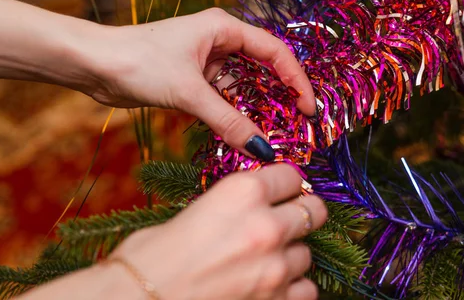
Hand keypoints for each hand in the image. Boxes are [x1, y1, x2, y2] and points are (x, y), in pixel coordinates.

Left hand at [86, 8, 315, 159]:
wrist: (94, 65)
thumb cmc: (140, 62)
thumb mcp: (189, 92)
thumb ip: (227, 121)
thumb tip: (262, 149)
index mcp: (224, 28)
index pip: (275, 52)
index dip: (296, 79)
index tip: (309, 109)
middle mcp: (219, 41)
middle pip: (262, 69)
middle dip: (280, 95)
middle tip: (298, 124)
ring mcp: (205, 61)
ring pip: (242, 86)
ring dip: (255, 108)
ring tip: (275, 134)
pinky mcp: (192, 79)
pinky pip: (223, 97)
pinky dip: (233, 114)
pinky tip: (243, 133)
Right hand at [108, 164, 327, 299]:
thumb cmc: (150, 256)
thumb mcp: (194, 212)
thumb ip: (231, 207)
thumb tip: (248, 209)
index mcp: (242, 192)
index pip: (292, 176)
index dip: (287, 183)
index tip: (283, 190)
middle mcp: (266, 225)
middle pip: (314, 210)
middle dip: (303, 213)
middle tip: (287, 220)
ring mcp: (274, 267)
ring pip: (307, 254)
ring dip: (291, 255)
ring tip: (266, 260)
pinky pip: (305, 291)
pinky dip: (292, 288)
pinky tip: (272, 286)